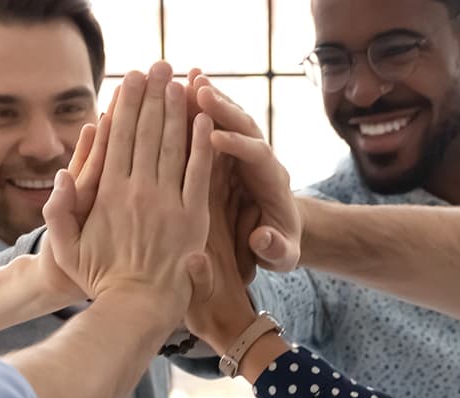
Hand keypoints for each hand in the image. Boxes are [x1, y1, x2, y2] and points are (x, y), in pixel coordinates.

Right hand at [43, 62, 215, 324]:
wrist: (138, 308)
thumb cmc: (99, 279)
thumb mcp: (64, 249)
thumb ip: (58, 212)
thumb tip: (62, 174)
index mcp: (109, 193)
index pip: (118, 139)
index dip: (125, 106)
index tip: (129, 80)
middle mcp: (139, 191)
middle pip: (146, 133)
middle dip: (152, 96)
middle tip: (157, 66)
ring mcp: (169, 202)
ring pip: (173, 145)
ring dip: (177, 110)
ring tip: (179, 80)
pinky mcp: (194, 217)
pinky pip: (199, 173)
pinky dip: (203, 144)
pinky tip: (204, 119)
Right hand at [194, 75, 302, 272]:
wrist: (280, 234)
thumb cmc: (279, 248)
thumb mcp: (283, 256)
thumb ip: (275, 249)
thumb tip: (263, 238)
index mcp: (273, 181)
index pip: (258, 155)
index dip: (238, 145)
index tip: (215, 138)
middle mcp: (260, 158)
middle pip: (245, 125)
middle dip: (223, 109)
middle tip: (199, 91)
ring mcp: (244, 149)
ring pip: (227, 117)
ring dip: (208, 98)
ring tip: (184, 78)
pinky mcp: (228, 149)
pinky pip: (212, 124)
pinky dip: (197, 107)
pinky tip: (176, 88)